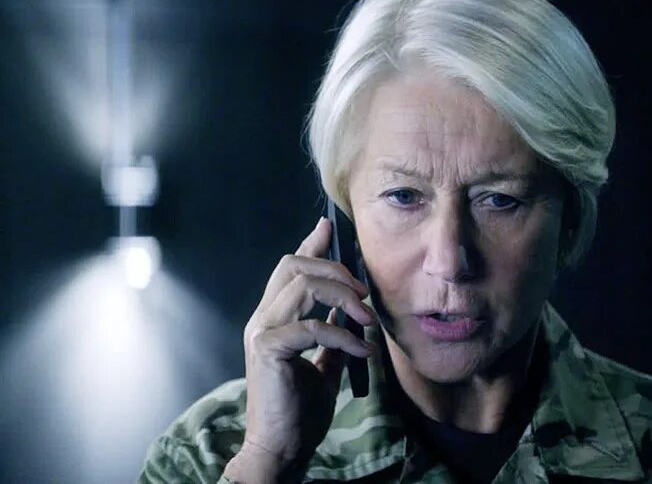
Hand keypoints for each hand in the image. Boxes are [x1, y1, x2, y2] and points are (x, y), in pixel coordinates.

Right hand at [223, 217, 376, 482]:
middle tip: (363, 293)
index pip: (289, 268)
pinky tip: (363, 350)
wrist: (283, 447)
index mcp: (274, 317)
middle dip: (335, 269)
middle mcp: (263, 318)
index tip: (327, 227)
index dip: (309, 244)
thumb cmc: (300, 410)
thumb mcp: (324, 366)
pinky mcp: (268, 349)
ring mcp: (261, 331)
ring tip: (367, 320)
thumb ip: (333, 338)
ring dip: (344, 298)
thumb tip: (353, 318)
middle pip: (293, 265)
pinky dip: (344, 336)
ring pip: (303, 286)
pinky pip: (312, 327)